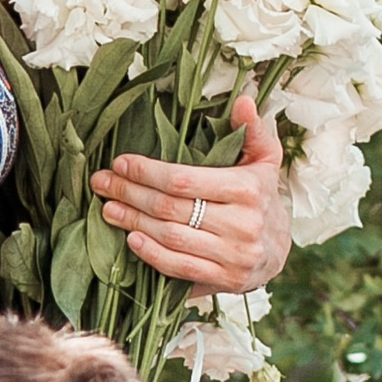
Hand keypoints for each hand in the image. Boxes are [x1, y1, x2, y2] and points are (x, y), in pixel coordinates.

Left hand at [91, 95, 292, 291]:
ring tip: (108, 209)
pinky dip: (151, 255)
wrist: (278, 250)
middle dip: (130, 194)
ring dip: (133, 223)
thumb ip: (252, 130)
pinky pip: (180, 268)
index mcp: (247, 189)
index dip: (147, 172)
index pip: (184, 180)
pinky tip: (130, 240)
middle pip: (171, 208)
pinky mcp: (224, 280)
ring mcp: (233, 256)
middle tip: (102, 184)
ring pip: (171, 237)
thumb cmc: (260, 197)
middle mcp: (242, 224)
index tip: (120, 163)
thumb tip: (242, 100)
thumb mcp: (264, 160)